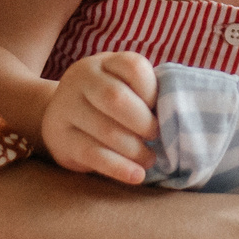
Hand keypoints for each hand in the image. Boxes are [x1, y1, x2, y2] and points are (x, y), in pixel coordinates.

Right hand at [40, 52, 158, 184]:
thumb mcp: (123, 86)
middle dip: (144, 123)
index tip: (160, 111)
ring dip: (135, 149)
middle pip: (116, 97)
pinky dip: (119, 167)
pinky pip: (93, 154)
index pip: (133, 67)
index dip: (153, 92)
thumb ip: (145, 95)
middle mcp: (81, 78)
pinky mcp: (60, 138)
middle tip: (156, 137)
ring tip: (149, 159)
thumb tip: (177, 117)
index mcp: (104, 62)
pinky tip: (136, 176)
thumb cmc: (106, 104)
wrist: (61, 116)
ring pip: (106, 130)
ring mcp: (66, 107)